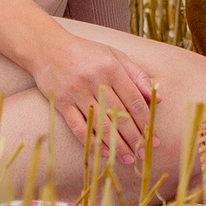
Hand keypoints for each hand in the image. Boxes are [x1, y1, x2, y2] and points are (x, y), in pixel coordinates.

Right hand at [28, 32, 155, 162]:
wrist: (48, 48)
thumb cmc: (86, 52)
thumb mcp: (114, 55)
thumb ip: (137, 75)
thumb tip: (157, 99)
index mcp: (111, 68)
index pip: (134, 101)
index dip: (146, 122)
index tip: (155, 138)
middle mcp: (95, 80)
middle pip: (120, 116)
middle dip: (134, 138)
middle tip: (143, 154)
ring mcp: (77, 92)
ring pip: (101, 124)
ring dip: (117, 145)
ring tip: (128, 158)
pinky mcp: (61, 102)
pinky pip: (79, 126)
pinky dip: (92, 141)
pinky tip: (104, 151)